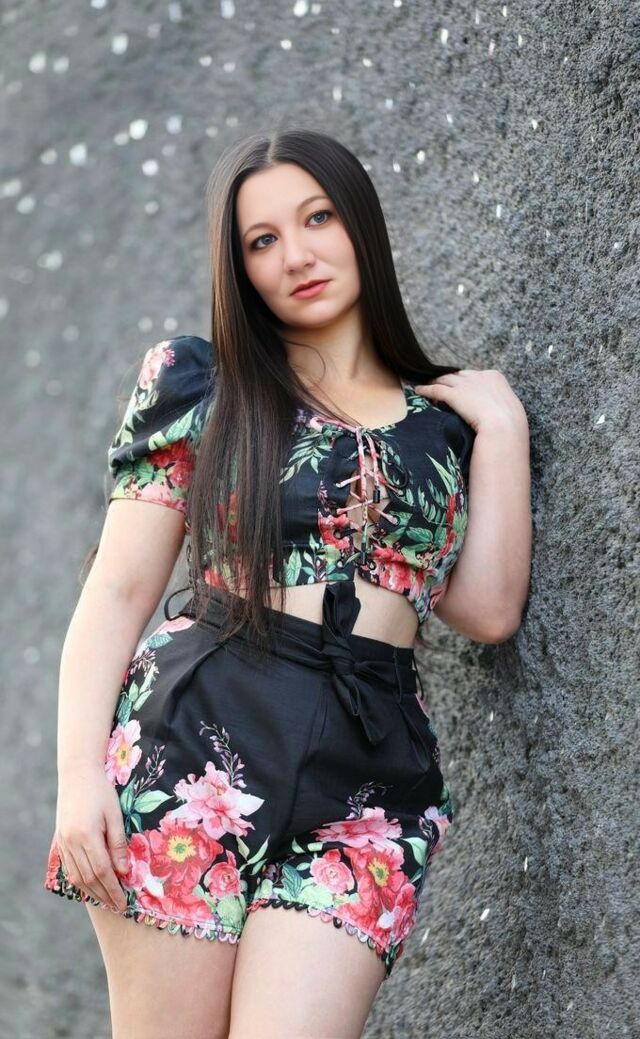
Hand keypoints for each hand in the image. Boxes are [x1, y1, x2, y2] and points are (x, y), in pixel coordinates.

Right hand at [54, 764, 129, 911]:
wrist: (77, 775)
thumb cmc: (101, 792)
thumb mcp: (115, 814)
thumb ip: (118, 843)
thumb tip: (124, 871)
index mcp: (87, 835)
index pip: (102, 871)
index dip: (113, 889)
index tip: (124, 902)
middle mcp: (71, 842)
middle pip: (89, 878)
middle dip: (104, 895)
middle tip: (118, 907)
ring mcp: (63, 843)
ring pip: (76, 877)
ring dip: (92, 892)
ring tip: (106, 900)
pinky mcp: (60, 841)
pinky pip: (69, 868)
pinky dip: (80, 881)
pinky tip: (90, 886)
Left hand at [414, 368, 527, 434]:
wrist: (503, 426)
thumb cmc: (510, 423)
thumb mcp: (509, 408)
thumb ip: (498, 404)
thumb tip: (494, 413)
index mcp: (494, 376)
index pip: (474, 375)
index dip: (464, 382)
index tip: (460, 388)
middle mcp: (478, 376)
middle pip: (457, 375)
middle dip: (448, 380)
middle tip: (439, 385)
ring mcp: (465, 384)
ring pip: (444, 379)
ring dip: (434, 382)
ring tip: (426, 386)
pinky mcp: (454, 394)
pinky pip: (435, 389)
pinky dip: (425, 389)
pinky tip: (418, 391)